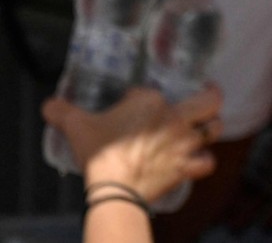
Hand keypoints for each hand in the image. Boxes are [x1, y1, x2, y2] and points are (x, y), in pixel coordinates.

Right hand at [42, 85, 221, 200]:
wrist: (115, 186)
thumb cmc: (100, 154)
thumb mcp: (78, 127)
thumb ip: (63, 112)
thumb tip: (49, 104)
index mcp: (151, 101)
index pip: (152, 91)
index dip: (143, 96)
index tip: (133, 103)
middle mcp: (175, 118)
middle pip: (209, 100)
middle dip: (211, 95)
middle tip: (207, 93)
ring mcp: (184, 142)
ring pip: (214, 129)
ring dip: (212, 128)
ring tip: (206, 126)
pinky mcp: (186, 165)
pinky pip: (207, 163)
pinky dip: (205, 162)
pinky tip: (199, 160)